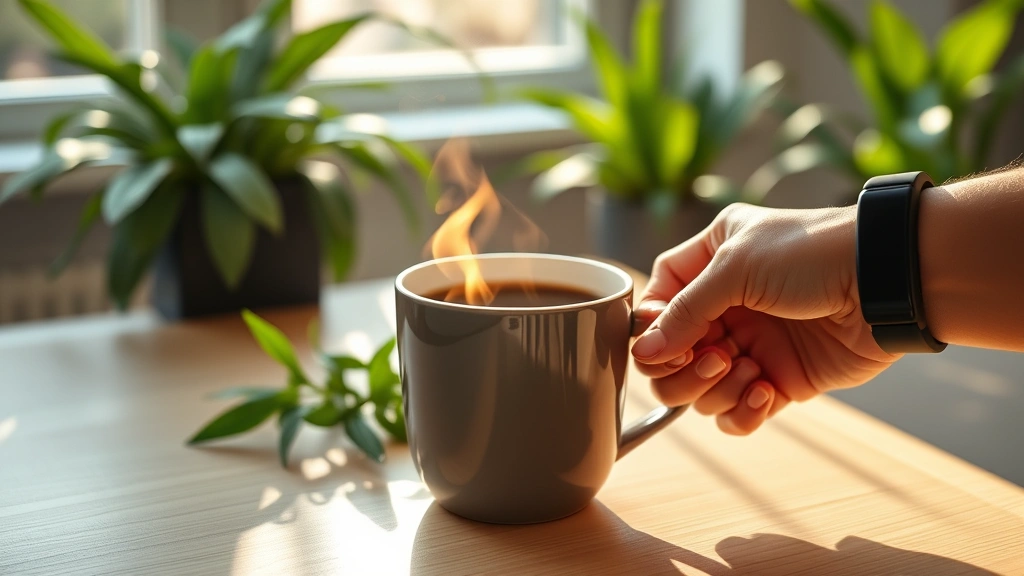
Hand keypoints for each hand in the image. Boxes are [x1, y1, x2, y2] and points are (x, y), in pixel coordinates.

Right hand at [631, 203, 897, 434]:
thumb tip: (644, 351)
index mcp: (712, 262)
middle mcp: (727, 305)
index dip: (653, 325)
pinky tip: (765, 391)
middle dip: (683, 367)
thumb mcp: (735, 267)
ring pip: (701, 390)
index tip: (661, 340)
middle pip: (672, 355)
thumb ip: (685, 312)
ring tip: (749, 369)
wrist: (884, 282)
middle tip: (713, 357)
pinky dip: (743, 411)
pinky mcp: (779, 379)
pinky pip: (738, 412)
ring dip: (716, 388)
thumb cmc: (811, 255)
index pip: (660, 300)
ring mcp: (752, 343)